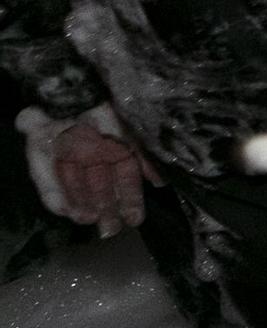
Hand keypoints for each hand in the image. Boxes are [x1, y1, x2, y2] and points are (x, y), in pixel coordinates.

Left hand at [52, 119, 155, 235]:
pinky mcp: (44, 155)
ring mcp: (70, 155)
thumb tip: (161, 183)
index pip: (126, 178)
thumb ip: (147, 159)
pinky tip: (67, 212)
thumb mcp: (134, 134)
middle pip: (102, 186)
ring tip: (89, 221)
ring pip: (78, 186)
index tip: (135, 220)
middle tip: (110, 231)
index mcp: (118, 147)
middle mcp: (96, 153)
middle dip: (107, 209)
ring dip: (84, 205)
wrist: (70, 96)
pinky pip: (50, 181)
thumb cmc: (105, 113)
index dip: (130, 199)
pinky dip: (56, 197)